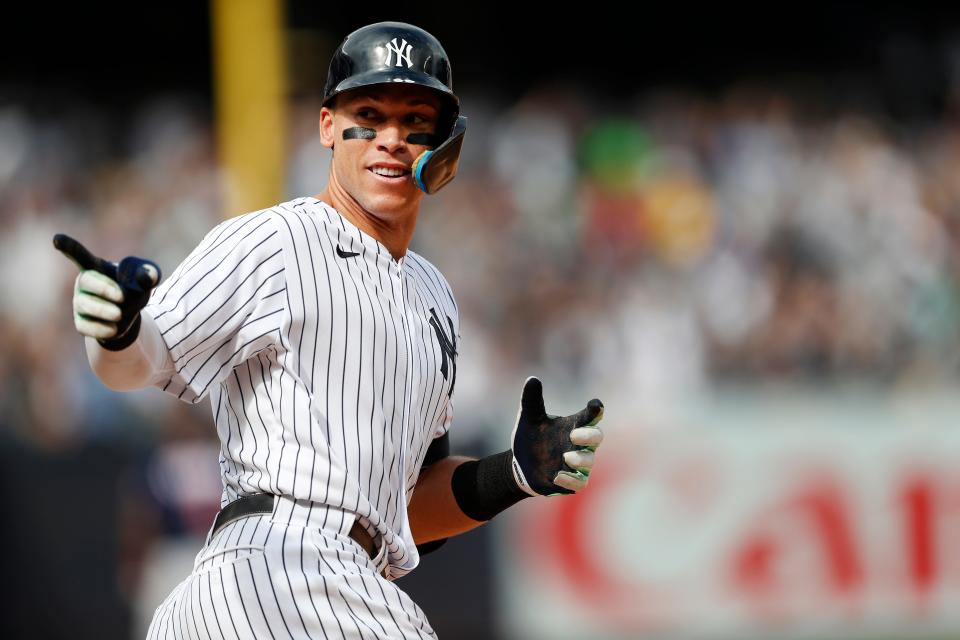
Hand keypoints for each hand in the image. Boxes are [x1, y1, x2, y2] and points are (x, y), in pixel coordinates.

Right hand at [54, 234, 160, 349]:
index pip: (80, 255)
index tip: (56, 239)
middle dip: (104, 289)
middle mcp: (83, 284)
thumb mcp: (145, 279)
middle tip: (123, 297)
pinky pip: (85, 326)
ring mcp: (80, 303)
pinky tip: (114, 329)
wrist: (128, 316)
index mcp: (96, 268)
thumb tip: (150, 276)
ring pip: (84, 305)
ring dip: (104, 310)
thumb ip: (149, 274)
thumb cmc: (133, 289)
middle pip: (86, 281)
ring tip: (119, 314)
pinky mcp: (81, 323)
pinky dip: (100, 329)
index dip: (69, 247)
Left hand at [509, 376, 603, 495]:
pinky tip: (557, 476)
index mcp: (572, 425)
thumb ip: (531, 399)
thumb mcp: (528, 417)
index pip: (589, 416)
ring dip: (579, 458)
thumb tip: (532, 379)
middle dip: (590, 435)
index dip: (595, 410)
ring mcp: (576, 463)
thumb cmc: (530, 438)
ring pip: (588, 461)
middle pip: (597, 437)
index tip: (596, 404)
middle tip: (574, 435)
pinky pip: (579, 482)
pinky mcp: (571, 481)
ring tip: (565, 456)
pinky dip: (570, 479)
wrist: (519, 465)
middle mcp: (578, 444)